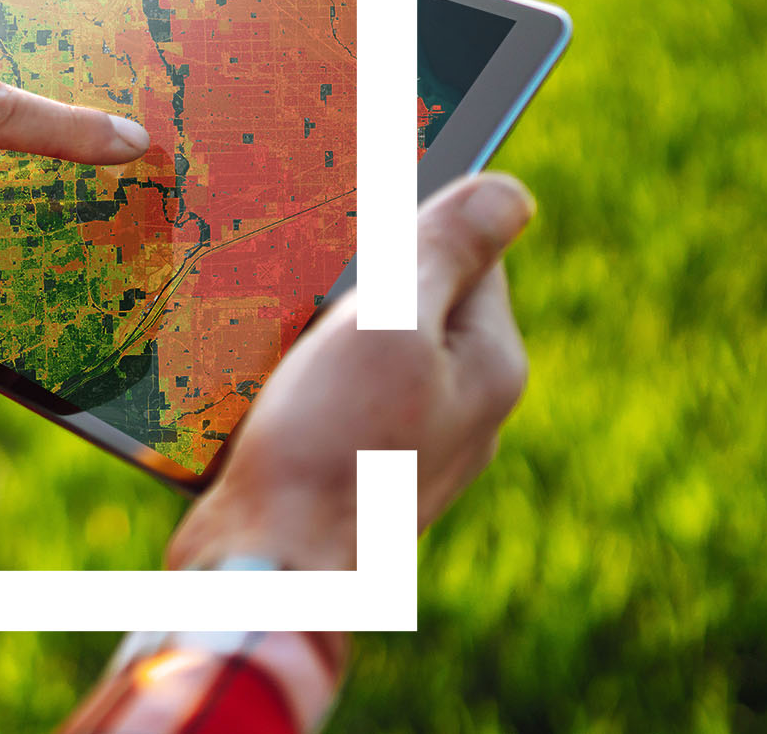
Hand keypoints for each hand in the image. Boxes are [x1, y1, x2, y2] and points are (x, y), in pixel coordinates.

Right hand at [165, 173, 535, 571]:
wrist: (264, 577)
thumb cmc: (330, 449)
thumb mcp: (390, 324)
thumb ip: (445, 250)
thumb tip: (510, 190)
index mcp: (488, 366)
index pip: (471, 252)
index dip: (409, 224)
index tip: (352, 214)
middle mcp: (462, 411)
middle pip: (413, 300)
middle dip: (357, 281)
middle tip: (302, 276)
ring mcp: (406, 449)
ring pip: (363, 351)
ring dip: (317, 332)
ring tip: (272, 336)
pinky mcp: (349, 474)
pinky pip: (327, 401)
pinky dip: (293, 384)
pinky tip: (256, 389)